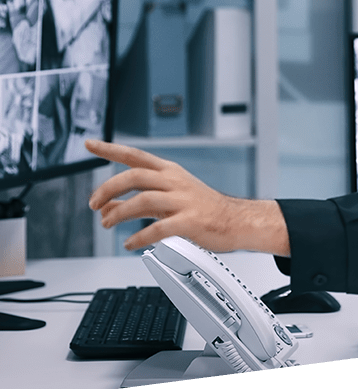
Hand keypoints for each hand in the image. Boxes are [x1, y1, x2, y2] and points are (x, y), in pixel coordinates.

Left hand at [86, 140, 289, 255]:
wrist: (235, 220)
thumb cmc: (202, 207)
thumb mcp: (167, 198)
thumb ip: (137, 200)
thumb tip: (107, 205)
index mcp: (168, 172)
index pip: (134, 155)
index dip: (110, 149)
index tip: (90, 144)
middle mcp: (174, 181)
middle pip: (134, 175)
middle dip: (108, 188)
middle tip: (93, 203)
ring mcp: (182, 200)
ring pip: (143, 200)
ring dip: (119, 213)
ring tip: (107, 223)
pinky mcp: (189, 221)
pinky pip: (158, 228)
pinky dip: (139, 237)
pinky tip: (130, 243)